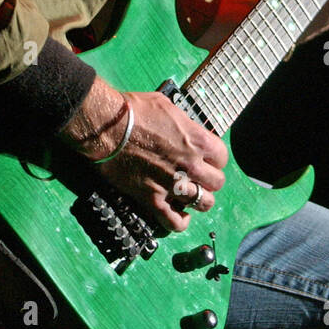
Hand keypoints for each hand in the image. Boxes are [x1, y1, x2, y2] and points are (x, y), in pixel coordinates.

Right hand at [58, 77, 227, 231]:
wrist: (106, 128)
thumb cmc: (134, 111)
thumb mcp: (168, 107)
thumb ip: (184, 124)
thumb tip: (187, 130)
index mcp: (197, 141)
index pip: (222, 158)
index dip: (214, 159)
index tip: (205, 159)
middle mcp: (191, 165)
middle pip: (217, 183)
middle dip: (209, 180)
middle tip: (197, 176)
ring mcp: (173, 185)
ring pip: (204, 203)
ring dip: (199, 199)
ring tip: (190, 194)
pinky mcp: (153, 200)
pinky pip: (175, 222)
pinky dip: (181, 221)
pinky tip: (180, 214)